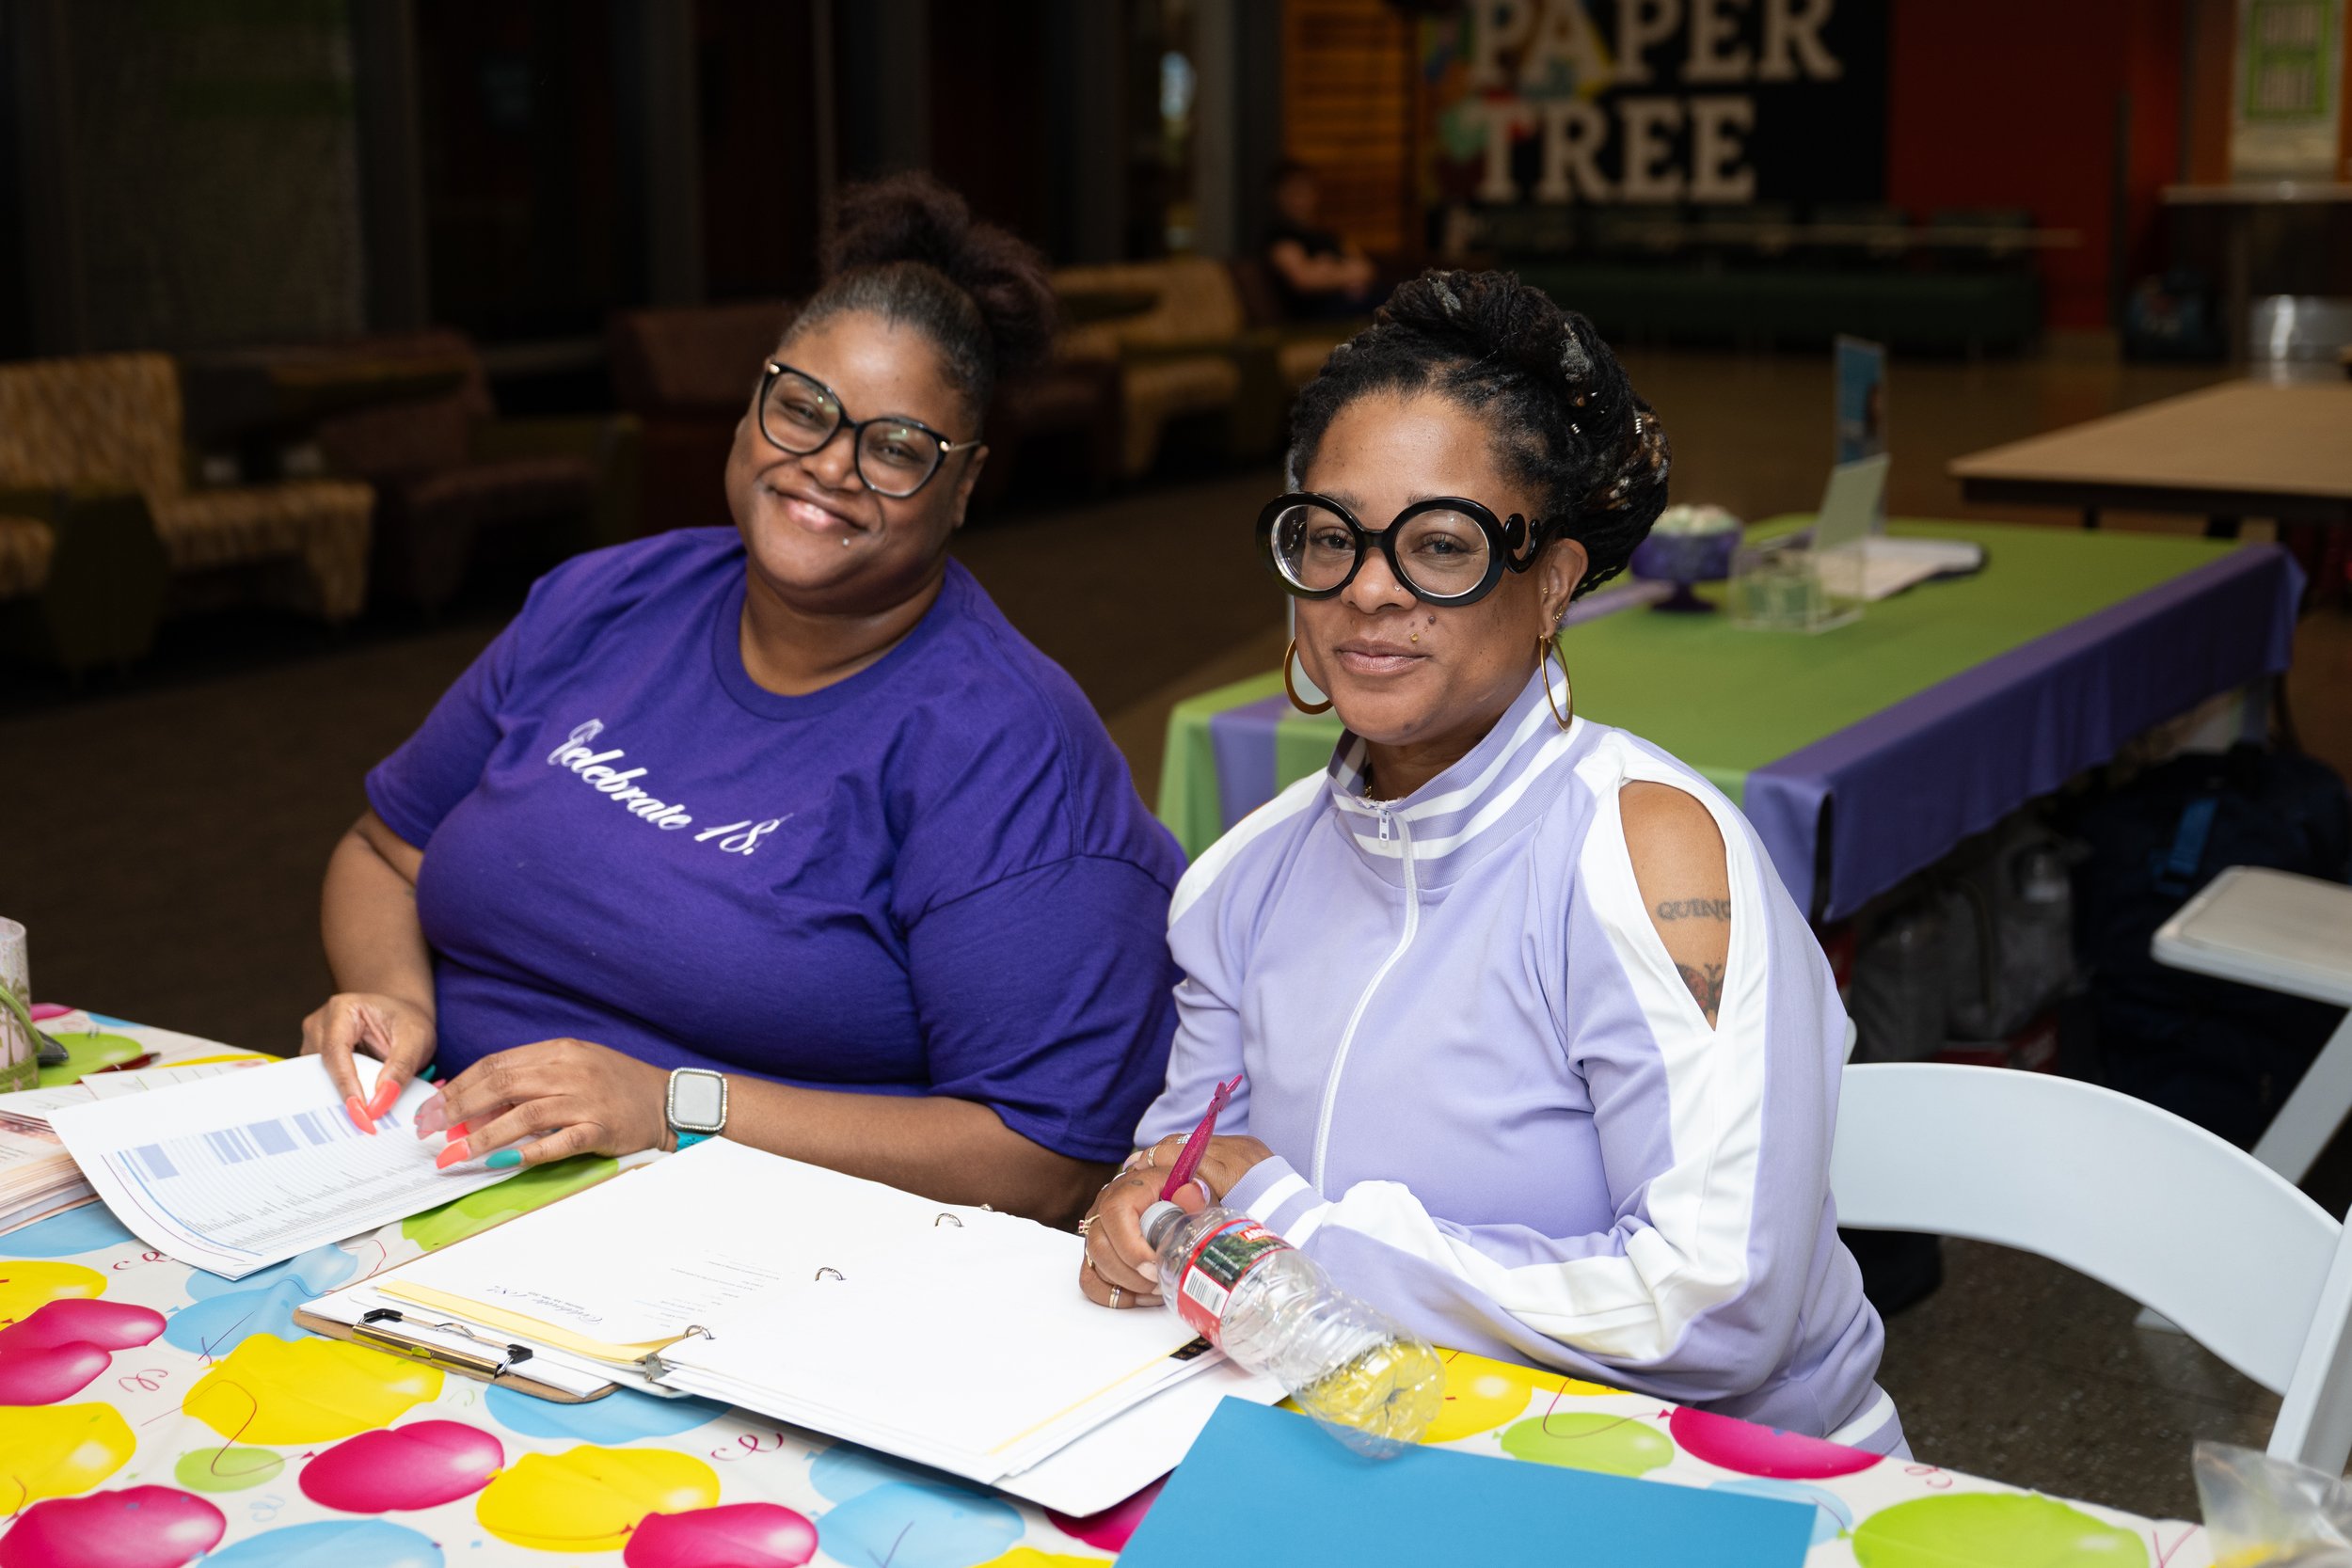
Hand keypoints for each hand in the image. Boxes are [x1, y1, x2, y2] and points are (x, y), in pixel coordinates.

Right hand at [300, 993, 435, 1133]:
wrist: (403, 1015)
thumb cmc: (408, 1021)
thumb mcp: (416, 1039)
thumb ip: (401, 1068)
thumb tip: (380, 1103)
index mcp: (342, 1010)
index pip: (336, 1052)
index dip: (346, 1085)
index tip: (360, 1113)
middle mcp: (321, 1024)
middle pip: (323, 1067)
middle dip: (343, 1095)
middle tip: (366, 1123)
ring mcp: (315, 1041)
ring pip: (320, 1077)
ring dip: (342, 1096)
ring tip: (364, 1116)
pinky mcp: (317, 1058)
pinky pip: (324, 1081)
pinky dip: (342, 1094)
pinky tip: (359, 1107)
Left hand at [418, 1038, 671, 1168]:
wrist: (667, 1099)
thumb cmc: (615, 1085)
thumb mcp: (572, 1067)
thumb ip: (530, 1080)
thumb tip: (476, 1104)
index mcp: (558, 1051)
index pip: (495, 1065)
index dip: (458, 1087)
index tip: (431, 1108)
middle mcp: (569, 1070)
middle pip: (502, 1085)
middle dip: (458, 1109)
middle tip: (430, 1131)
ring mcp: (586, 1098)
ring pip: (525, 1114)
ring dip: (484, 1136)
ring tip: (455, 1154)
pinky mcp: (601, 1127)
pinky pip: (560, 1141)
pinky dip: (529, 1152)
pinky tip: (503, 1162)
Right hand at [1077, 1133, 1274, 1310]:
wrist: (1184, 1201)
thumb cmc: (1192, 1196)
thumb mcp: (1201, 1191)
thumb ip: (1198, 1192)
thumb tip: (1192, 1193)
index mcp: (1132, 1186)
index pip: (1115, 1212)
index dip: (1131, 1245)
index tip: (1155, 1266)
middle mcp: (1107, 1205)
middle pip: (1099, 1244)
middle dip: (1131, 1273)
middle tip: (1160, 1283)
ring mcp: (1099, 1229)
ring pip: (1094, 1264)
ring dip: (1125, 1285)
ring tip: (1156, 1289)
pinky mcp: (1097, 1251)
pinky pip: (1090, 1279)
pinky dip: (1112, 1294)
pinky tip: (1140, 1296)